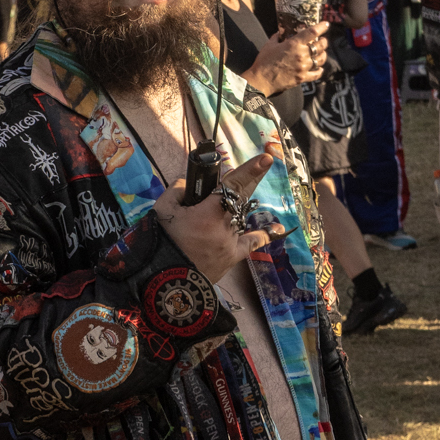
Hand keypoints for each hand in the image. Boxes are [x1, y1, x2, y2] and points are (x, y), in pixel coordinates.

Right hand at [153, 151, 278, 283]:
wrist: (166, 281)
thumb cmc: (163, 244)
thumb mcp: (162, 211)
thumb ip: (177, 191)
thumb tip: (188, 184)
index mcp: (209, 212)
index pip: (233, 185)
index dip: (249, 170)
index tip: (265, 158)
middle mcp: (225, 225)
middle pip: (243, 197)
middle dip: (254, 177)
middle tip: (266, 161)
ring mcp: (231, 242)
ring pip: (241, 217)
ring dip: (241, 205)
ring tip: (244, 192)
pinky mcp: (232, 257)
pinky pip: (251, 244)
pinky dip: (264, 235)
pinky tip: (278, 228)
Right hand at [244, 26, 323, 93]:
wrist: (261, 80)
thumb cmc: (264, 61)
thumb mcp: (270, 45)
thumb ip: (278, 37)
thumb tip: (281, 32)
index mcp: (294, 44)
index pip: (313, 32)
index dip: (322, 27)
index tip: (326, 24)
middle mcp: (302, 54)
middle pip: (321, 45)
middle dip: (324, 41)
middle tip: (322, 40)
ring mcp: (304, 67)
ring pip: (321, 59)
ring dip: (323, 54)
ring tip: (321, 53)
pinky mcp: (303, 78)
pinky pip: (317, 74)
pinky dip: (319, 70)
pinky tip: (319, 68)